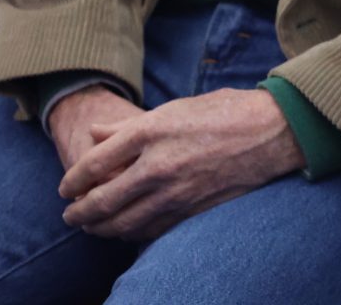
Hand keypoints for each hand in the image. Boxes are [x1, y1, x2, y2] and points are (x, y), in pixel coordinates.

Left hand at [58, 88, 304, 239]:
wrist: (273, 132)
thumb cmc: (226, 111)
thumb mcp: (176, 107)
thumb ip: (130, 124)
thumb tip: (94, 134)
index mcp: (151, 130)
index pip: (93, 164)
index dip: (72, 180)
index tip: (67, 188)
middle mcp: (158, 164)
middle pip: (100, 201)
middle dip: (78, 212)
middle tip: (70, 214)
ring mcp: (175, 191)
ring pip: (122, 223)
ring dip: (100, 229)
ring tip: (92, 227)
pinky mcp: (192, 209)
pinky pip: (150, 231)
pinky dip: (130, 234)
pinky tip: (126, 230)